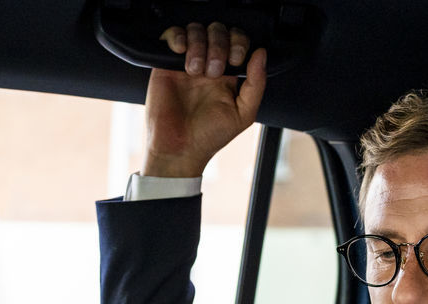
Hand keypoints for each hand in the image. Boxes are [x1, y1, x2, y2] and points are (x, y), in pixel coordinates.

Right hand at [142, 23, 266, 177]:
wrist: (179, 150)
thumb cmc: (209, 137)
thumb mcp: (243, 114)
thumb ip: (256, 84)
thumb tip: (261, 54)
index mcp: (228, 74)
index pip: (237, 40)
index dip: (239, 42)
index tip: (235, 61)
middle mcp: (208, 64)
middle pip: (218, 30)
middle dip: (219, 45)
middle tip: (214, 71)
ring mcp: (187, 62)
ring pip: (196, 28)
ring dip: (199, 44)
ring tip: (195, 71)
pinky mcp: (165, 64)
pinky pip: (171, 35)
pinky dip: (177, 37)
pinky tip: (181, 54)